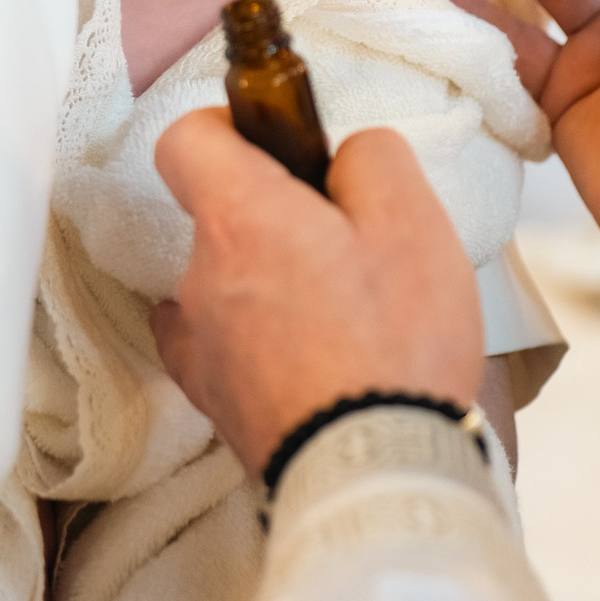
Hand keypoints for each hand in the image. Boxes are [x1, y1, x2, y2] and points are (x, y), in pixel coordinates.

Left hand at [148, 112, 484, 476]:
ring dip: (272, 283)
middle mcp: (200, 276)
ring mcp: (199, 343)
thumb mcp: (412, 220)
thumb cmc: (395, 344)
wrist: (375, 471)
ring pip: (228, 282)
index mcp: (240, 218)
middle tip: (350, 247)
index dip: (228, 129)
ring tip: (348, 316)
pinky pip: (223, 342)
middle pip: (222, 216)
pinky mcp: (213, 399)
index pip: (187, 139)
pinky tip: (308, 354)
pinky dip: (257, 338)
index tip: (276, 144)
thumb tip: (348, 155)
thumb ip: (372, 157)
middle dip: (277, 218)